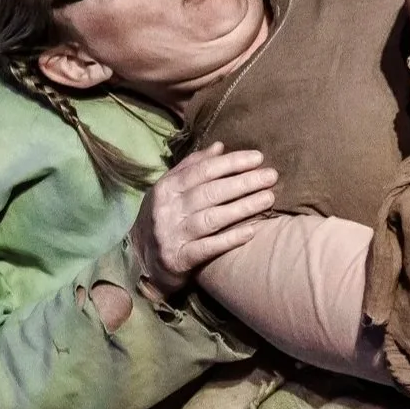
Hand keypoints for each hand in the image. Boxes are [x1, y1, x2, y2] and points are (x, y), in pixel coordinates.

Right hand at [127, 142, 277, 299]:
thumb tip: (219, 147)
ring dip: (243, 207)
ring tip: (268, 199)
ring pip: (212, 218)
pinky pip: (208, 247)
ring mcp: (172, 235)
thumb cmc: (162, 218)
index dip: (231, 163)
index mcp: (166, 188)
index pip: (202, 170)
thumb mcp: (169, 190)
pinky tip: (252, 231)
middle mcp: (167, 209)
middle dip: (243, 182)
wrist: (138, 261)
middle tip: (271, 176)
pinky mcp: (178, 259)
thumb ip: (192, 167)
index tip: (258, 158)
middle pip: (210, 192)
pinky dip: (230, 239)